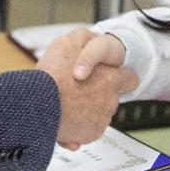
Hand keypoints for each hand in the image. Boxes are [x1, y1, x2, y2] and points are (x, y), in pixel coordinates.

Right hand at [37, 29, 137, 149]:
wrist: (39, 106)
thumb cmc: (52, 76)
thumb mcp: (66, 43)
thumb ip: (83, 38)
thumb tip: (92, 36)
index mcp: (110, 79)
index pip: (129, 79)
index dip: (121, 79)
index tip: (112, 80)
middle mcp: (110, 100)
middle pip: (109, 98)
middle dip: (96, 96)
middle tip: (77, 92)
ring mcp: (102, 119)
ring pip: (96, 115)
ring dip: (85, 113)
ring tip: (65, 108)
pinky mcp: (92, 134)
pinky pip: (86, 130)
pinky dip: (78, 129)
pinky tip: (64, 121)